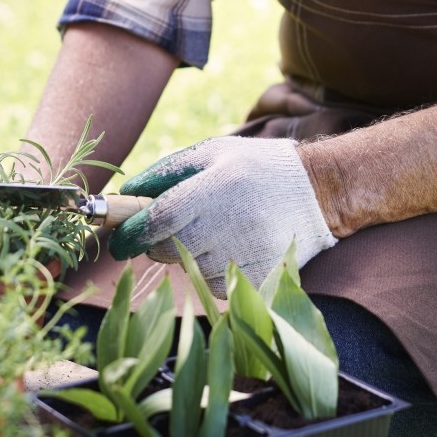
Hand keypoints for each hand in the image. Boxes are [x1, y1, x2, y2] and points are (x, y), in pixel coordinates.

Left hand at [108, 136, 337, 295]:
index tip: (117, 241)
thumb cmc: (257, 167)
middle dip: (157, 242)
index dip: (131, 233)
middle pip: (169, 248)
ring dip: (187, 256)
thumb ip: (167, 171)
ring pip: (191, 269)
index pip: (160, 219)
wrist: (319, 191)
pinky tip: (231, 246)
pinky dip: (212, 270)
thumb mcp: (214, 152)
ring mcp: (247, 253)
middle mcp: (232, 222)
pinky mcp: (259, 277)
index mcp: (217, 186)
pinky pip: (216, 284)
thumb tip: (126, 194)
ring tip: (213, 230)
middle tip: (168, 228)